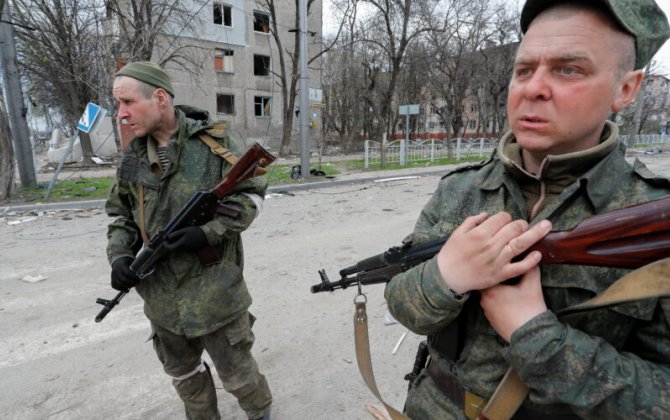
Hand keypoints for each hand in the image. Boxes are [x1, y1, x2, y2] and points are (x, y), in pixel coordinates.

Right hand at [111, 256, 139, 290]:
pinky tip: (127, 289)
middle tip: (137, 282)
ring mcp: (113, 276)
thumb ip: (136, 267)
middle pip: (123, 280)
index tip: (138, 277)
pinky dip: (121, 289)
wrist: (118, 261)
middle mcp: (116, 271)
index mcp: (121, 265)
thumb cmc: (128, 262)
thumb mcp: (132, 261)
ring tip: (133, 285)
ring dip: (127, 287)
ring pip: (119, 284)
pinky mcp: (112, 280)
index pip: (127, 273)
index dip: (134, 277)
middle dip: (132, 283)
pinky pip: (115, 286)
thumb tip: (141, 273)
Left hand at [163, 226, 208, 252]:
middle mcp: (185, 248)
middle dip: (172, 243)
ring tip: (184, 236)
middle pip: (175, 248)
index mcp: (182, 243)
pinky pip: (186, 247)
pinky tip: (189, 239)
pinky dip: (185, 244)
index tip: (164, 241)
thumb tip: (168, 237)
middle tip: (172, 238)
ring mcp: (189, 250)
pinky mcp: (193, 250)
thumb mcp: (185, 230)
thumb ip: (176, 234)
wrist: (207, 235)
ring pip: (181, 247)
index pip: (171, 248)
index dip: (166, 245)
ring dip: (179, 243)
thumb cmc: (195, 231)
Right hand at [436, 212, 550, 293]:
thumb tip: (487, 215)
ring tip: (547, 226)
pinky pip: (520, 267)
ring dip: (536, 233)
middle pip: (515, 228)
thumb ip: (473, 221)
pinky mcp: (501, 274)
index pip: (502, 218)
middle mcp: (491, 245)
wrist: (448, 277)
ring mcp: (498, 261)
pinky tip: (538, 254)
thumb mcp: (458, 233)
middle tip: (522, 225)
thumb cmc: (451, 253)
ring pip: (521, 244)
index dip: (505, 217)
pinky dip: (531, 261)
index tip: (504, 220)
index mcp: (480, 233)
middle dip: (521, 223)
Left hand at [480, 265, 546, 342]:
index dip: (499, 269)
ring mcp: (487, 312)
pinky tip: (511, 304)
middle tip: (510, 278)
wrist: (531, 336)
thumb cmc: (529, 310)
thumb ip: (530, 268)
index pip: (490, 273)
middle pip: (489, 284)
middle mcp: (484, 300)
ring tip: (512, 291)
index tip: (506, 266)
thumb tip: (532, 258)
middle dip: (499, 281)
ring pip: (491, 296)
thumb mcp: (532, 285)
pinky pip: (494, 307)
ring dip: (500, 293)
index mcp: (491, 289)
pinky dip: (500, 303)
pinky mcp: (492, 321)